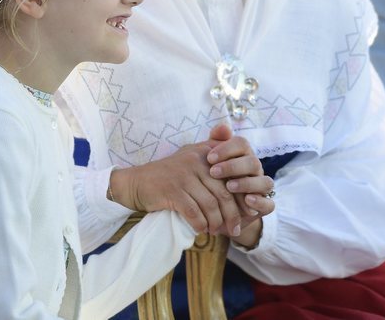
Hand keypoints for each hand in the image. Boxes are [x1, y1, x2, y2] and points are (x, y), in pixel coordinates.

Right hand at [110, 136, 243, 236]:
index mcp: (205, 153)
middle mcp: (196, 161)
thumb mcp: (192, 159)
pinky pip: (194, 212)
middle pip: (224, 194)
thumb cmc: (169, 175)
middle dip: (232, 215)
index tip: (246, 213)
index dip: (240, 198)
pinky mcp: (173, 191)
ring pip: (210, 205)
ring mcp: (184, 176)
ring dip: (215, 223)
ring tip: (216, 231)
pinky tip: (201, 230)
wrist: (138, 182)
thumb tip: (241, 182)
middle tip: (235, 229)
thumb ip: (215, 161)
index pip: (231, 178)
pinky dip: (200, 224)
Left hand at [205, 125, 274, 240]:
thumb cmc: (211, 181)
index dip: (226, 149)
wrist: (214, 210)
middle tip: (213, 172)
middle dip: (233, 166)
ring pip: (264, 182)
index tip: (209, 158)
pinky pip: (270, 203)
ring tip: (229, 187)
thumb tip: (223, 126)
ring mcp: (261, 188)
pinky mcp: (264, 206)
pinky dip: (259, 201)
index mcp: (242, 155)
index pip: (241, 144)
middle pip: (252, 162)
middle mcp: (255, 169)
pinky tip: (246, 200)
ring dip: (246, 183)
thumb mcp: (208, 163)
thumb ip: (214, 143)